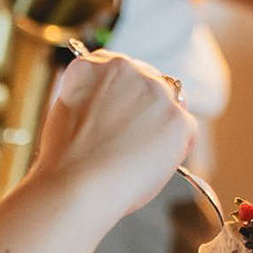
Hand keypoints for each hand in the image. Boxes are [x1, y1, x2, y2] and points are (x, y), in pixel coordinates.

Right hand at [33, 50, 195, 209]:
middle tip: (132, 141)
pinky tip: (150, 165)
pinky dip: (175, 149)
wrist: (75, 187)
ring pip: (171, 105)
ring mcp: (156, 90)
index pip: (122, 69)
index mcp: (94, 65)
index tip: (122, 114)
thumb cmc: (66, 163)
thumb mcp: (67, 113)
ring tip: (135, 157)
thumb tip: (114, 108)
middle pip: (151, 82)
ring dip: (161, 126)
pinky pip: (186, 132)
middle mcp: (127, 68)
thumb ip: (94, 99)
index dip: (124, 95)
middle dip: (146, 108)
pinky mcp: (178, 117)